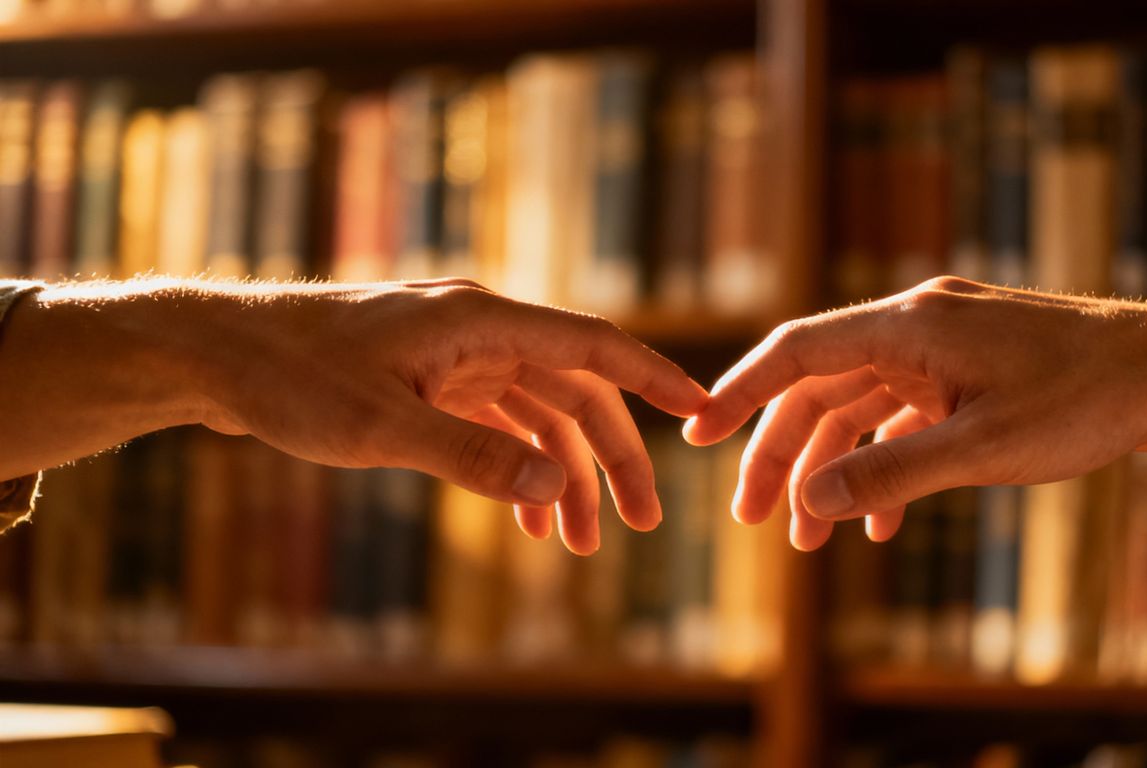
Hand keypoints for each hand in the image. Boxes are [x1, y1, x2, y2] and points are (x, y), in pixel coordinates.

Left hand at [4, 278, 706, 553]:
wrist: (219, 355)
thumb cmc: (293, 379)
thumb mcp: (383, 426)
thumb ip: (472, 457)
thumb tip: (551, 492)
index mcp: (480, 321)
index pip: (591, 345)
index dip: (654, 377)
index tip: (703, 409)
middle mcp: (480, 329)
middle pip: (575, 390)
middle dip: (611, 458)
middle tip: (641, 525)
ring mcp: (458, 353)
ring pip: (539, 412)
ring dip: (563, 474)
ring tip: (579, 546)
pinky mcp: (434, 376)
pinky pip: (499, 421)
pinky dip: (519, 466)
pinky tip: (528, 517)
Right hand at [683, 277, 1146, 549]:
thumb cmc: (1085, 400)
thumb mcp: (980, 449)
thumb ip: (889, 475)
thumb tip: (808, 505)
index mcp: (909, 325)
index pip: (797, 350)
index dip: (739, 392)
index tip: (696, 436)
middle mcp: (917, 325)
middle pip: (821, 386)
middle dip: (783, 453)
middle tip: (752, 518)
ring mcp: (944, 346)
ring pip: (860, 406)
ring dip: (832, 469)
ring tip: (810, 539)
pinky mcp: (970, 370)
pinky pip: (905, 416)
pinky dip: (884, 464)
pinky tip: (879, 523)